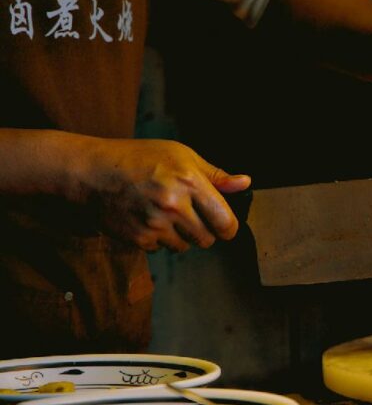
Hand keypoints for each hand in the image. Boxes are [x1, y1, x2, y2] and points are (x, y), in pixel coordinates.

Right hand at [82, 138, 249, 251]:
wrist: (92, 172)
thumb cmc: (140, 159)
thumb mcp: (181, 156)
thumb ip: (216, 175)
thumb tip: (245, 183)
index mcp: (190, 181)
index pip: (225, 221)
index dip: (228, 227)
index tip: (224, 225)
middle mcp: (174, 204)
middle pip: (207, 240)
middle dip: (204, 231)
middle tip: (190, 216)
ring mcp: (155, 224)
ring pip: (185, 247)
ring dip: (181, 236)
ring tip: (165, 213)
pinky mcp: (138, 238)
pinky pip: (161, 249)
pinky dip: (158, 239)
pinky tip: (147, 219)